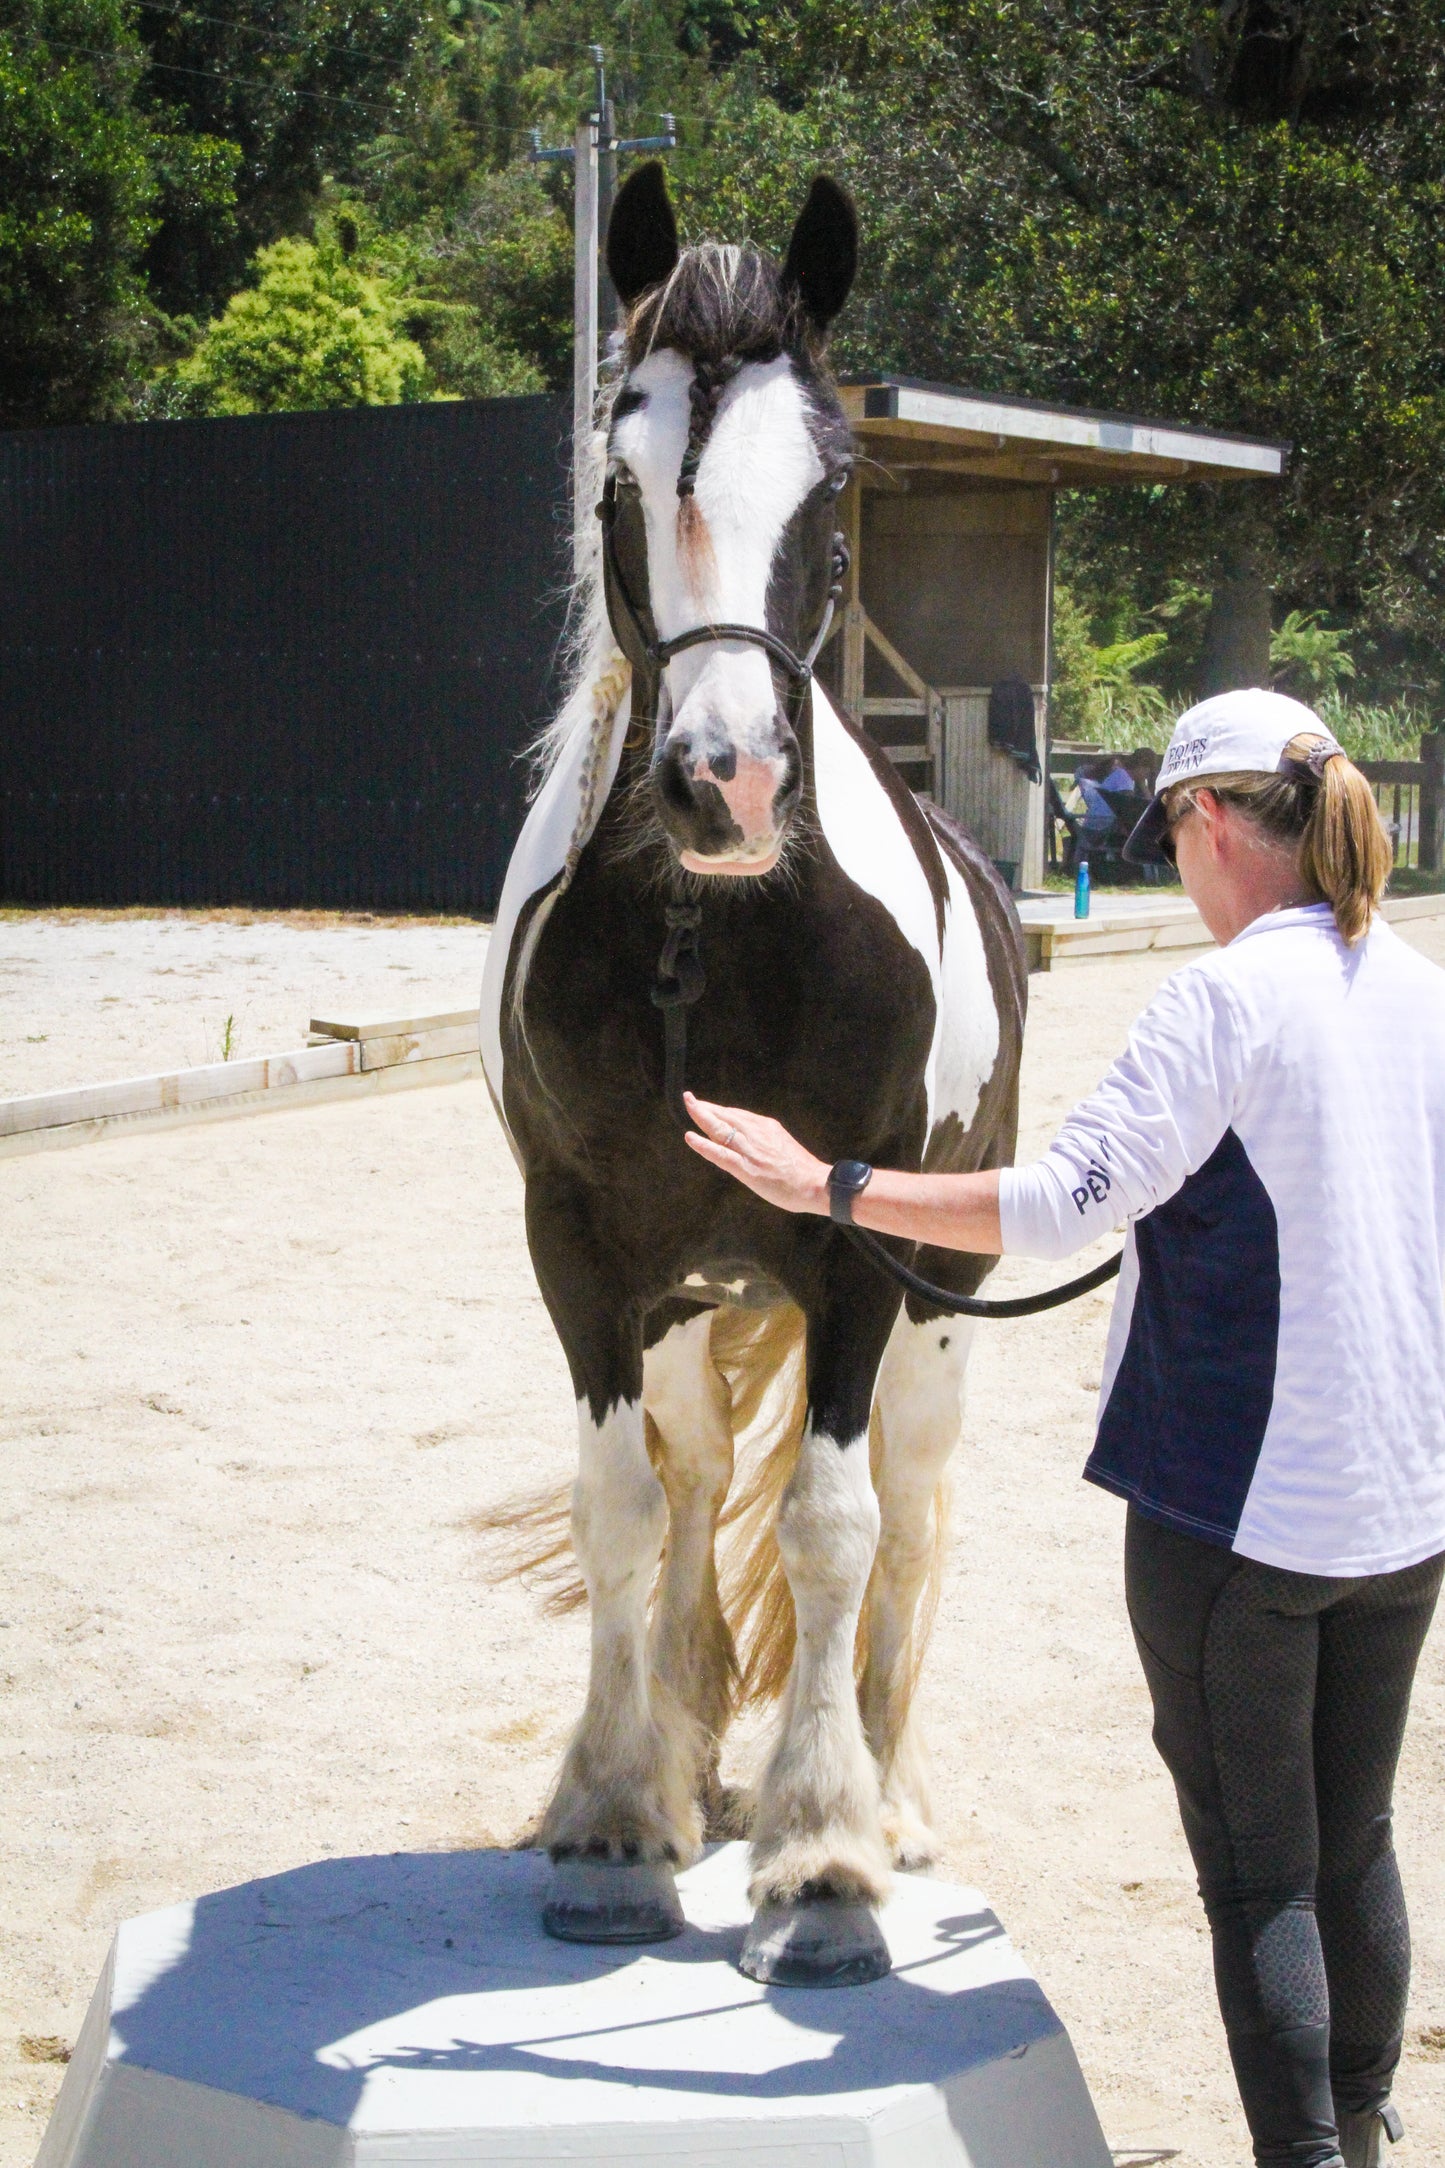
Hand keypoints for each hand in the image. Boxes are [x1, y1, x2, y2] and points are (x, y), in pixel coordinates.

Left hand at [683, 1093, 830, 1215]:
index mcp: (766, 1127)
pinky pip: (721, 1154)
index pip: (736, 1115)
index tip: (705, 1106)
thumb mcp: (781, 1145)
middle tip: (689, 1098)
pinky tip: (690, 1137)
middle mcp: (757, 1133)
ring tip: (688, 1106)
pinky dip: (704, 1145)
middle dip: (705, 1107)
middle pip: (725, 1116)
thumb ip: (764, 1141)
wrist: (816, 1184)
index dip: (719, 1110)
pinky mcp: (747, 1168)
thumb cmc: (801, 1171)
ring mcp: (751, 1150)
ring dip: (701, 1117)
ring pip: (720, 1129)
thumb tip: (748, 1142)